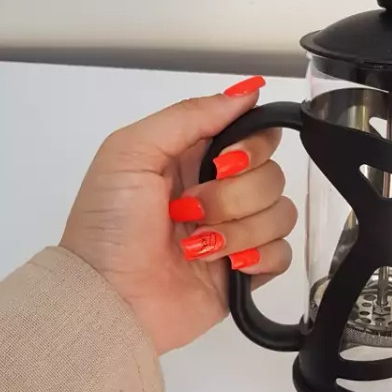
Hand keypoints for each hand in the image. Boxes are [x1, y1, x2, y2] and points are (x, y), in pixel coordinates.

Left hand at [60, 76, 296, 353]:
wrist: (109, 300)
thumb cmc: (109, 226)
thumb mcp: (131, 152)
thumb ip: (189, 116)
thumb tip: (246, 91)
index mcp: (196, 158)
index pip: (258, 135)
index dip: (253, 147)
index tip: (224, 164)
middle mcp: (222, 190)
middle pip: (273, 175)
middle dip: (233, 197)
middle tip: (189, 211)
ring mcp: (237, 231)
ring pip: (281, 214)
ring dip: (238, 231)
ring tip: (197, 246)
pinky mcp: (248, 269)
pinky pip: (283, 253)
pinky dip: (258, 258)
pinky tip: (228, 266)